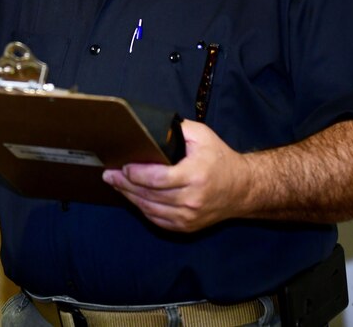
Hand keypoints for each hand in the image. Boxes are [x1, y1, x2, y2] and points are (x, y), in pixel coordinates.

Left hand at [102, 120, 252, 231]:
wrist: (243, 189)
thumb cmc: (220, 159)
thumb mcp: (202, 136)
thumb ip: (178, 129)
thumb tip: (151, 126)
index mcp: (195, 175)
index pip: (158, 178)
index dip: (136, 174)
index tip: (123, 166)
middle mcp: (192, 199)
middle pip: (149, 194)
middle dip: (125, 184)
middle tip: (109, 174)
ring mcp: (189, 216)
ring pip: (150, 209)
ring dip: (129, 196)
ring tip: (116, 184)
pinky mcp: (186, 226)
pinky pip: (157, 219)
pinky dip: (142, 208)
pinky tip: (132, 197)